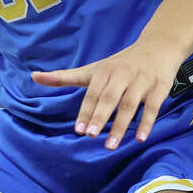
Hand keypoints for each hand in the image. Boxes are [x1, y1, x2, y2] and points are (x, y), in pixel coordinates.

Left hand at [33, 35, 185, 148]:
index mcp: (105, 70)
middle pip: (110, 97)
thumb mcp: (93, 69)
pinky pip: (152, 108)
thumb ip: (65, 76)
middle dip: (100, 116)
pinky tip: (140, 139)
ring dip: (120, 125)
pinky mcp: (159, 88)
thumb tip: (33, 76)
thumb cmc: (120, 64)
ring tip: (111, 145)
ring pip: (130, 104)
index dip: (86, 111)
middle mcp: (123, 74)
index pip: (93, 92)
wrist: (158, 47)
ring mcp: (142, 81)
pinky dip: (146, 123)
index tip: (78, 130)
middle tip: (90, 136)